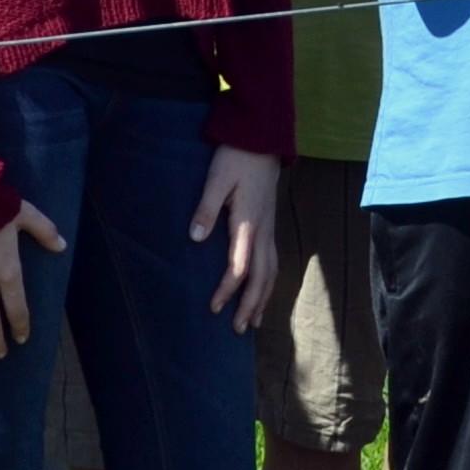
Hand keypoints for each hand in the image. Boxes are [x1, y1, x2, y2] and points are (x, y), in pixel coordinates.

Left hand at [195, 146, 284, 329]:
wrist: (263, 140)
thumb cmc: (236, 158)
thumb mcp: (216, 179)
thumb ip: (206, 209)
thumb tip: (195, 238)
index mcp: (247, 222)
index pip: (240, 266)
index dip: (228, 289)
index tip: (215, 308)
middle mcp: (262, 230)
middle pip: (261, 277)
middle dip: (250, 304)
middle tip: (238, 329)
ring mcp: (269, 229)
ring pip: (271, 271)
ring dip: (262, 298)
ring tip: (253, 322)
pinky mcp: (269, 225)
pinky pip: (273, 261)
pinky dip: (269, 282)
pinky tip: (264, 291)